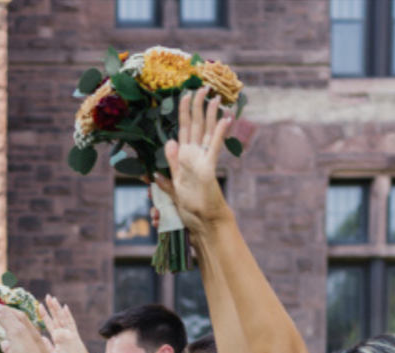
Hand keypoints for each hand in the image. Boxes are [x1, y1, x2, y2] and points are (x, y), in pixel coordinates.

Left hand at [42, 297, 99, 352]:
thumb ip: (48, 346)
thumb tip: (43, 337)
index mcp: (56, 338)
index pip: (49, 323)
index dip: (44, 315)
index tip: (39, 306)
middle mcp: (62, 333)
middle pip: (55, 317)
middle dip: (51, 307)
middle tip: (47, 296)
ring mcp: (69, 333)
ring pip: (62, 318)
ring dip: (57, 309)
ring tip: (53, 299)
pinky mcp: (74, 335)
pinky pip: (71, 323)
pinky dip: (68, 315)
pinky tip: (65, 307)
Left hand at [158, 87, 233, 227]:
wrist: (203, 222)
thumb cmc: (190, 208)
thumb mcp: (173, 186)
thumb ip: (170, 165)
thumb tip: (169, 143)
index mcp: (184, 158)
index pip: (183, 129)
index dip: (183, 111)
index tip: (185, 94)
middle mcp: (194, 155)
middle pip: (195, 125)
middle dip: (198, 105)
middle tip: (203, 87)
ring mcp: (202, 160)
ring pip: (206, 132)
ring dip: (210, 114)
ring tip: (215, 97)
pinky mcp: (209, 168)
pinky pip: (213, 148)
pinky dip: (219, 134)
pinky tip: (226, 120)